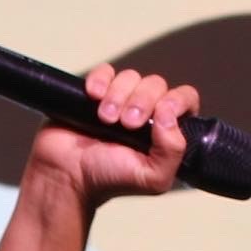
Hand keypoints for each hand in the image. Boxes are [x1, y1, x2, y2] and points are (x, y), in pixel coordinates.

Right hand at [27, 66, 196, 205]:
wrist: (65, 175)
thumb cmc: (107, 179)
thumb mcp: (152, 178)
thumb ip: (173, 151)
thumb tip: (169, 115)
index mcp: (164, 132)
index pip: (185, 99)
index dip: (176, 100)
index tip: (160, 114)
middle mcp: (145, 113)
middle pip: (156, 84)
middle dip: (142, 101)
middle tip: (126, 124)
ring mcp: (119, 101)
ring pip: (130, 77)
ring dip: (118, 95)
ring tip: (105, 119)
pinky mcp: (95, 92)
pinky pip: (105, 71)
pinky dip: (100, 80)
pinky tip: (92, 97)